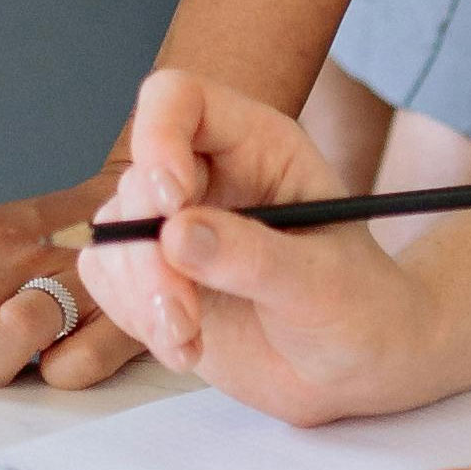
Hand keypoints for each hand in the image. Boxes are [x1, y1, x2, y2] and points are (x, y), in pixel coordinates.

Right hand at [72, 71, 440, 425]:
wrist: (356, 369)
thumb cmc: (361, 309)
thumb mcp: (325, 283)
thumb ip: (254, 257)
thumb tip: (176, 234)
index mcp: (257, 145)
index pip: (180, 100)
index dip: (160, 135)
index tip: (171, 201)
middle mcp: (207, 175)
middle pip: (138, 180)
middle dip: (150, 256)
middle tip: (183, 316)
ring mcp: (175, 226)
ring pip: (114, 235)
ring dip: (142, 296)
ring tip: (189, 342)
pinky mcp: (155, 275)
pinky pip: (109, 280)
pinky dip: (135, 319)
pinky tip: (184, 348)